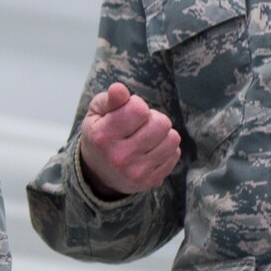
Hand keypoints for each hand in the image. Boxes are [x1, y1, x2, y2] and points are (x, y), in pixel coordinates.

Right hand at [79, 81, 181, 196]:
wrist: (98, 174)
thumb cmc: (100, 135)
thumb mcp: (96, 114)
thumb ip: (109, 99)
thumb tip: (119, 88)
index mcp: (103, 137)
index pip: (139, 109)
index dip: (136, 105)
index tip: (127, 112)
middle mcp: (120, 157)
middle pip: (161, 123)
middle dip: (153, 119)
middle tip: (140, 125)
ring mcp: (137, 172)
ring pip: (172, 139)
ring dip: (162, 134)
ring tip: (147, 137)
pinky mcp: (151, 181)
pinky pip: (174, 154)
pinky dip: (165, 149)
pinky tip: (150, 150)